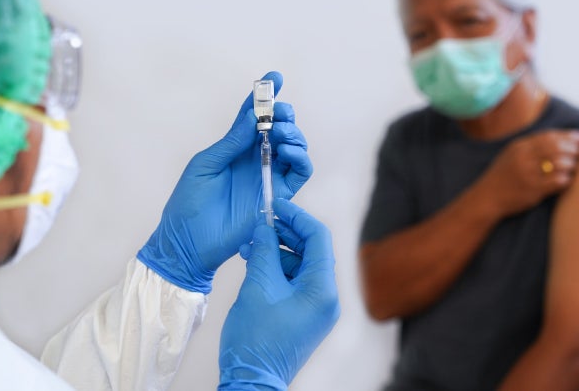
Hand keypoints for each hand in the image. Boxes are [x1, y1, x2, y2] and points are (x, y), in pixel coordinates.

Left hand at [137, 72, 312, 293]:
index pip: (253, 117)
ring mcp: (267, 177)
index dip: (265, 97)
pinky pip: (299, 174)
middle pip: (279, 129)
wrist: (188, 241)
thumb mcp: (206, 164)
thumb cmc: (189, 203)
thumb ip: (232, 142)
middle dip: (284, 115)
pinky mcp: (278, 195)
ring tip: (281, 134)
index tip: (275, 78)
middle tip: (280, 113)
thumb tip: (254, 117)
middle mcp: (254, 159)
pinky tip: (288, 152)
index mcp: (234, 148)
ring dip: (293, 135)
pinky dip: (300, 159)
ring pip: (294, 149)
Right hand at [218, 199, 340, 390]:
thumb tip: (265, 226)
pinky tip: (255, 262)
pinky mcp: (304, 315)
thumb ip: (264, 251)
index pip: (318, 238)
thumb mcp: (257, 286)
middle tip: (261, 222)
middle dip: (285, 233)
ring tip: (251, 243)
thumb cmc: (255, 338)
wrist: (251, 381)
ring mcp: (316, 308)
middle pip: (311, 251)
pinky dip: (277, 269)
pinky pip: (295, 282)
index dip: (297, 217)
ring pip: (300, 266)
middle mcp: (327, 298)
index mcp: (323, 290)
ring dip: (277, 251)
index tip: (276, 205)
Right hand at [477, 129, 578, 217]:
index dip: (568, 136)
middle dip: (573, 149)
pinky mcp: (533, 190)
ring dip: (572, 164)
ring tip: (577, 166)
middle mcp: (523, 158)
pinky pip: (557, 181)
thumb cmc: (504, 175)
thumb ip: (532, 146)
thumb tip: (560, 138)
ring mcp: (528, 174)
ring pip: (559, 163)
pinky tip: (569, 180)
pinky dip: (567, 179)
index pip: (549, 136)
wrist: (487, 197)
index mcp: (519, 147)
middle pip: (556, 148)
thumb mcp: (512, 154)